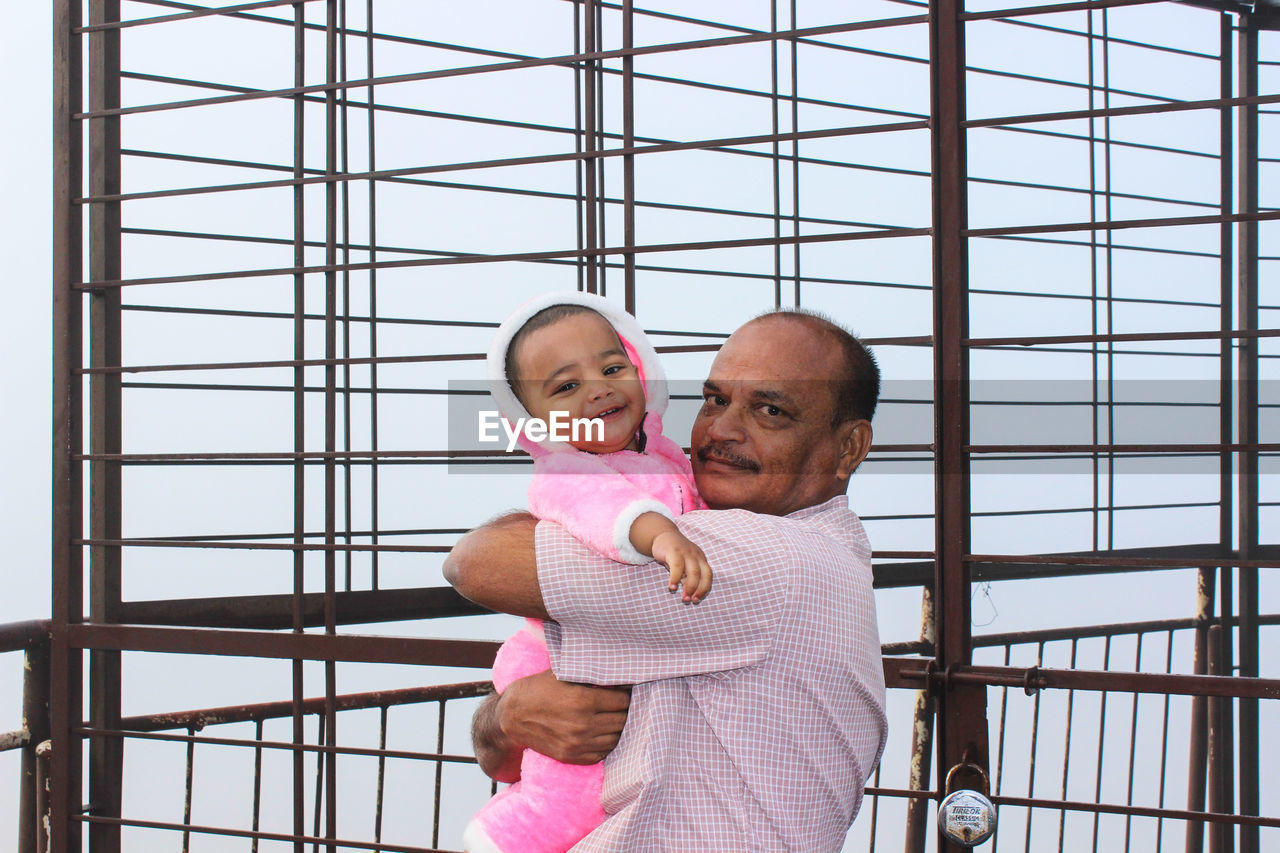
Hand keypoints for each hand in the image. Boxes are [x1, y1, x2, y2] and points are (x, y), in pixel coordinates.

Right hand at [491, 670, 629, 770]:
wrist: (511, 716)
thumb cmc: (537, 689)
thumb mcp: (562, 673)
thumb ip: (589, 672)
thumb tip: (614, 668)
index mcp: (583, 701)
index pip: (622, 701)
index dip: (627, 695)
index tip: (627, 691)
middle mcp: (583, 725)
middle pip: (622, 721)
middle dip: (627, 711)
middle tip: (626, 705)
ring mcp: (577, 744)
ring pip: (615, 739)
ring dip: (619, 728)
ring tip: (617, 718)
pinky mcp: (571, 756)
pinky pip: (601, 754)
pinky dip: (607, 744)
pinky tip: (605, 733)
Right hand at [650, 529, 712, 602]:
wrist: (662, 535)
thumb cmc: (674, 554)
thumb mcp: (683, 566)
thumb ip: (686, 578)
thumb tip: (689, 594)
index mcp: (701, 559)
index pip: (708, 575)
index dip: (704, 588)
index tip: (697, 599)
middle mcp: (696, 555)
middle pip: (703, 574)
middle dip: (698, 590)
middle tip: (689, 600)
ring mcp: (686, 552)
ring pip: (693, 571)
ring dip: (689, 587)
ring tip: (683, 597)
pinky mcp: (674, 551)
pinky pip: (677, 566)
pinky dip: (676, 578)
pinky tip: (672, 587)